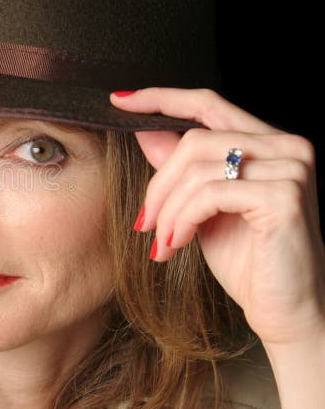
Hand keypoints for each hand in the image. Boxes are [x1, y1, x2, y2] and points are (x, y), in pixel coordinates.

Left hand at [109, 87, 324, 346]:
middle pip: (193, 139)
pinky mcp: (284, 196)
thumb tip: (145, 130)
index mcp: (268, 142)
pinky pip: (209, 194)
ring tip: (161, 241)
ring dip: (167, 209)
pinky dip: (182, 220)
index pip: (208, 102)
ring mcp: (290, 168)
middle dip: (157, 183)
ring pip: (196, 168)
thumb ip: (180, 166)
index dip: (161, 98)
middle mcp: (286, 146)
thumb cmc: (246, 260)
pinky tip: (175, 245)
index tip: (118, 102)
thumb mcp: (201, 206)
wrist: (283, 310)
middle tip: (143, 221)